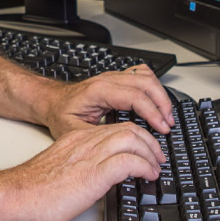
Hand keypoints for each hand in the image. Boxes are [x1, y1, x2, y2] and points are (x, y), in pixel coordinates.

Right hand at [6, 121, 164, 220]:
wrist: (15, 196)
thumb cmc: (34, 189)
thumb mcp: (63, 169)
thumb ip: (81, 165)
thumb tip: (101, 176)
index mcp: (78, 139)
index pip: (117, 128)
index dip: (138, 137)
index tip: (146, 152)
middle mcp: (86, 142)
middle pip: (129, 129)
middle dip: (150, 143)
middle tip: (158, 159)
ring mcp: (90, 156)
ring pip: (132, 139)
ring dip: (150, 153)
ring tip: (155, 168)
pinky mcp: (92, 175)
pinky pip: (128, 161)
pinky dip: (143, 167)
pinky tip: (147, 176)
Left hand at [41, 65, 174, 138]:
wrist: (51, 102)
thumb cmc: (61, 115)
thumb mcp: (74, 132)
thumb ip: (97, 137)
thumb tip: (120, 145)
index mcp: (99, 91)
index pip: (135, 97)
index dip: (152, 113)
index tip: (162, 128)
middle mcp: (108, 80)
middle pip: (145, 83)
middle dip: (162, 104)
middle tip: (168, 124)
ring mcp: (113, 77)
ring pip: (146, 77)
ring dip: (160, 95)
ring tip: (166, 116)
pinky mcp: (117, 79)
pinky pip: (141, 74)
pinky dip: (153, 86)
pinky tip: (157, 101)